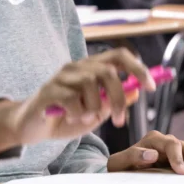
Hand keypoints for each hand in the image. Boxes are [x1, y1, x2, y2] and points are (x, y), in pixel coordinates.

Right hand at [0, 48, 155, 153]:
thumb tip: (136, 91)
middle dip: (118, 97)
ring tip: (86, 118)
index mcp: (90, 68)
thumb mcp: (95, 113)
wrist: (32, 128)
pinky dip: (78, 113)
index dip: (137, 68)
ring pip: (90, 84)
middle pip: (107, 71)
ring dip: (94, 108)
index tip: (151, 87)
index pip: (118, 56)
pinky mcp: (48, 91)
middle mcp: (77, 67)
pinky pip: (72, 99)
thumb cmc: (65, 118)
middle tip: (119, 121)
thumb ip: (112, 103)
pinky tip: (70, 118)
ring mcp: (61, 77)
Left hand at [107, 131, 183, 174]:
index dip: (177, 158)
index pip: (170, 144)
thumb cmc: (121, 166)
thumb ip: (133, 156)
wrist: (123, 167)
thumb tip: (151, 154)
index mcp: (153, 139)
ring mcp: (176, 146)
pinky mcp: (183, 154)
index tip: (182, 172)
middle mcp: (167, 140)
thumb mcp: (119, 162)